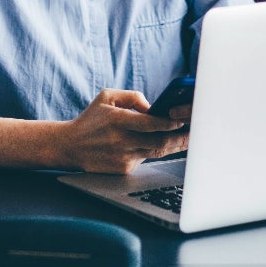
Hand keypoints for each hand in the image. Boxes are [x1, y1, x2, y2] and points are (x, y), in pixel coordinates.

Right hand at [55, 89, 188, 173]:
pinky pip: (145, 159)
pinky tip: (169, 145)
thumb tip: (153, 107)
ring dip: (175, 146)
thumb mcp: (107, 97)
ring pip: (156, 152)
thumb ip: (132, 97)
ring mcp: (123, 157)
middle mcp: (121, 140)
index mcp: (117, 120)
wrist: (70, 146)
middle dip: (179, 138)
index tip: (182, 120)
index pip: (149, 123)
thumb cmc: (91, 119)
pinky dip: (156, 151)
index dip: (169, 123)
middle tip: (195, 132)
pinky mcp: (123, 169)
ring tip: (189, 139)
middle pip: (158, 141)